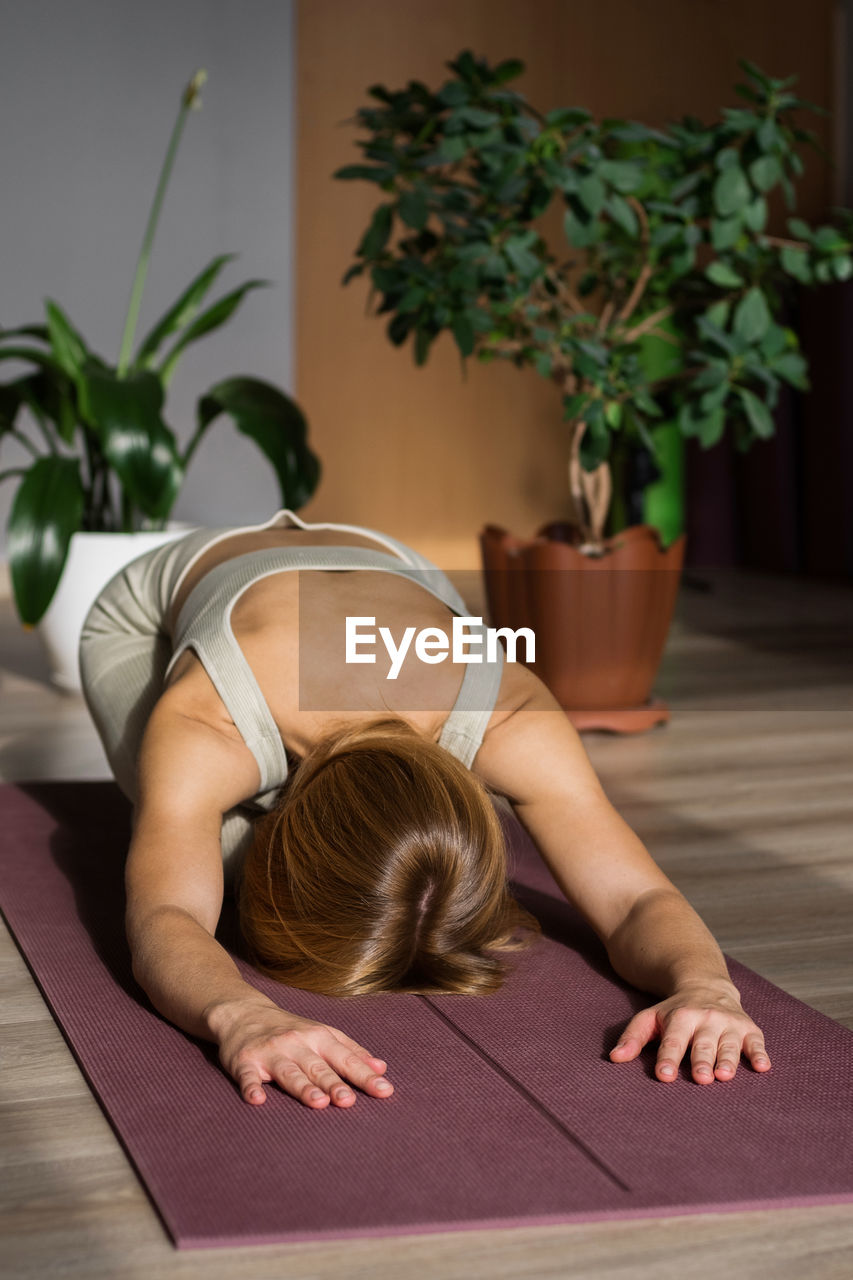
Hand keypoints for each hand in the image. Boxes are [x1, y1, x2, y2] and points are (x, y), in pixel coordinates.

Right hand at [214, 1000, 393, 1107]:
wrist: (243, 1012)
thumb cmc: (291, 1029)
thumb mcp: (322, 1033)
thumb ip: (351, 1051)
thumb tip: (381, 1068)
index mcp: (318, 1037)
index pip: (345, 1059)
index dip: (365, 1075)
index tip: (384, 1091)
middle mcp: (296, 1043)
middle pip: (318, 1066)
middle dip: (334, 1083)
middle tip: (349, 1101)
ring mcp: (270, 1052)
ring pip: (288, 1071)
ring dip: (302, 1087)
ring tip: (318, 1102)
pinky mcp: (244, 1061)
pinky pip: (247, 1076)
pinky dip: (251, 1087)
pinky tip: (258, 1100)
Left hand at [609, 981, 770, 1084]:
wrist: (706, 985)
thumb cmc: (673, 1012)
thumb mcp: (650, 1018)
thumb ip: (633, 1038)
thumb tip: (614, 1058)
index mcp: (680, 1017)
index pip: (673, 1040)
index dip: (668, 1057)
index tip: (664, 1075)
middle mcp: (706, 1018)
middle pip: (703, 1043)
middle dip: (701, 1060)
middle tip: (700, 1078)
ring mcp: (729, 1023)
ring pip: (729, 1044)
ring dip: (728, 1059)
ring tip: (725, 1075)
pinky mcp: (749, 1028)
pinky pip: (756, 1041)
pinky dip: (760, 1053)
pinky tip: (762, 1067)